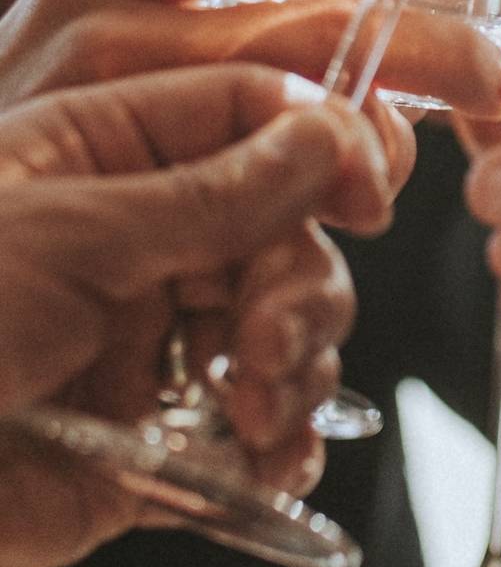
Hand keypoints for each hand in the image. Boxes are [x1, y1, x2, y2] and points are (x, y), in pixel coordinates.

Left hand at [0, 63, 394, 566]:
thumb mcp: (65, 237)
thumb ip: (210, 192)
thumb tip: (326, 136)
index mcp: (113, 150)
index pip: (254, 111)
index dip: (324, 144)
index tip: (368, 195)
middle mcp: (152, 229)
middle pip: (293, 222)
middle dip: (303, 283)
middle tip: (276, 338)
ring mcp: (165, 322)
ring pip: (295, 313)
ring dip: (299, 362)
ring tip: (257, 408)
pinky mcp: (175, 415)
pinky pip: (269, 407)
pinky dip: (286, 433)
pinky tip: (269, 455)